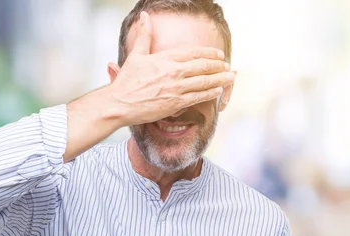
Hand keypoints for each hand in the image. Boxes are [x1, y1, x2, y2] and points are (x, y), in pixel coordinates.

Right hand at [108, 11, 234, 126]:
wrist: (119, 103)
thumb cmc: (126, 82)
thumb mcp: (136, 55)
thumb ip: (144, 36)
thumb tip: (145, 17)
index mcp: (164, 58)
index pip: (193, 53)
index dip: (208, 53)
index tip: (218, 54)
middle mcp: (173, 72)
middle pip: (202, 66)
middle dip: (218, 65)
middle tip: (228, 65)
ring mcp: (175, 88)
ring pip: (204, 82)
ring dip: (220, 79)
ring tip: (231, 76)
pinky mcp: (175, 103)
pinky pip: (198, 97)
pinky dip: (210, 93)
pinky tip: (219, 91)